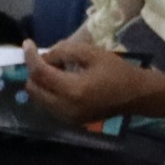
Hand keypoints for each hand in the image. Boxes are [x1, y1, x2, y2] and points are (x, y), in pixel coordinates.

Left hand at [27, 40, 150, 119]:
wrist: (136, 96)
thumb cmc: (117, 71)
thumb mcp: (92, 53)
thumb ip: (65, 51)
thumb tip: (44, 55)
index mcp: (72, 90)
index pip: (40, 73)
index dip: (31, 57)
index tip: (28, 43)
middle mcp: (65, 107)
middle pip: (33, 88)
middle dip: (35, 71)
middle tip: (48, 59)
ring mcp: (67, 117)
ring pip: (38, 99)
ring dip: (40, 82)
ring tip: (56, 70)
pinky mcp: (70, 121)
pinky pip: (48, 106)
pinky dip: (48, 92)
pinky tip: (61, 82)